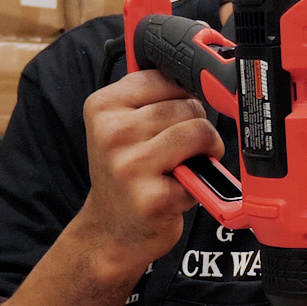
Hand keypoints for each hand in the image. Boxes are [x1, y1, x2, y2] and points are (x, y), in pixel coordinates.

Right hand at [76, 70, 224, 276]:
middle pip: (187, 104)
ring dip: (204, 151)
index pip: (165, 77)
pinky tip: (177, 190)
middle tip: (182, 150)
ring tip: (185, 167)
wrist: (111, 230)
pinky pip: (200, 171)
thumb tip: (201, 75)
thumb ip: (151, 99)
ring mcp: (130, 165)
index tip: (180, 115)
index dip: (184, 97)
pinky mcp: (152, 196)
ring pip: (198, 131)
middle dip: (196, 126)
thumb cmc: (126, 173)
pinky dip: (199, 182)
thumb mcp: (122, 127)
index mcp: (102, 106)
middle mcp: (111, 132)